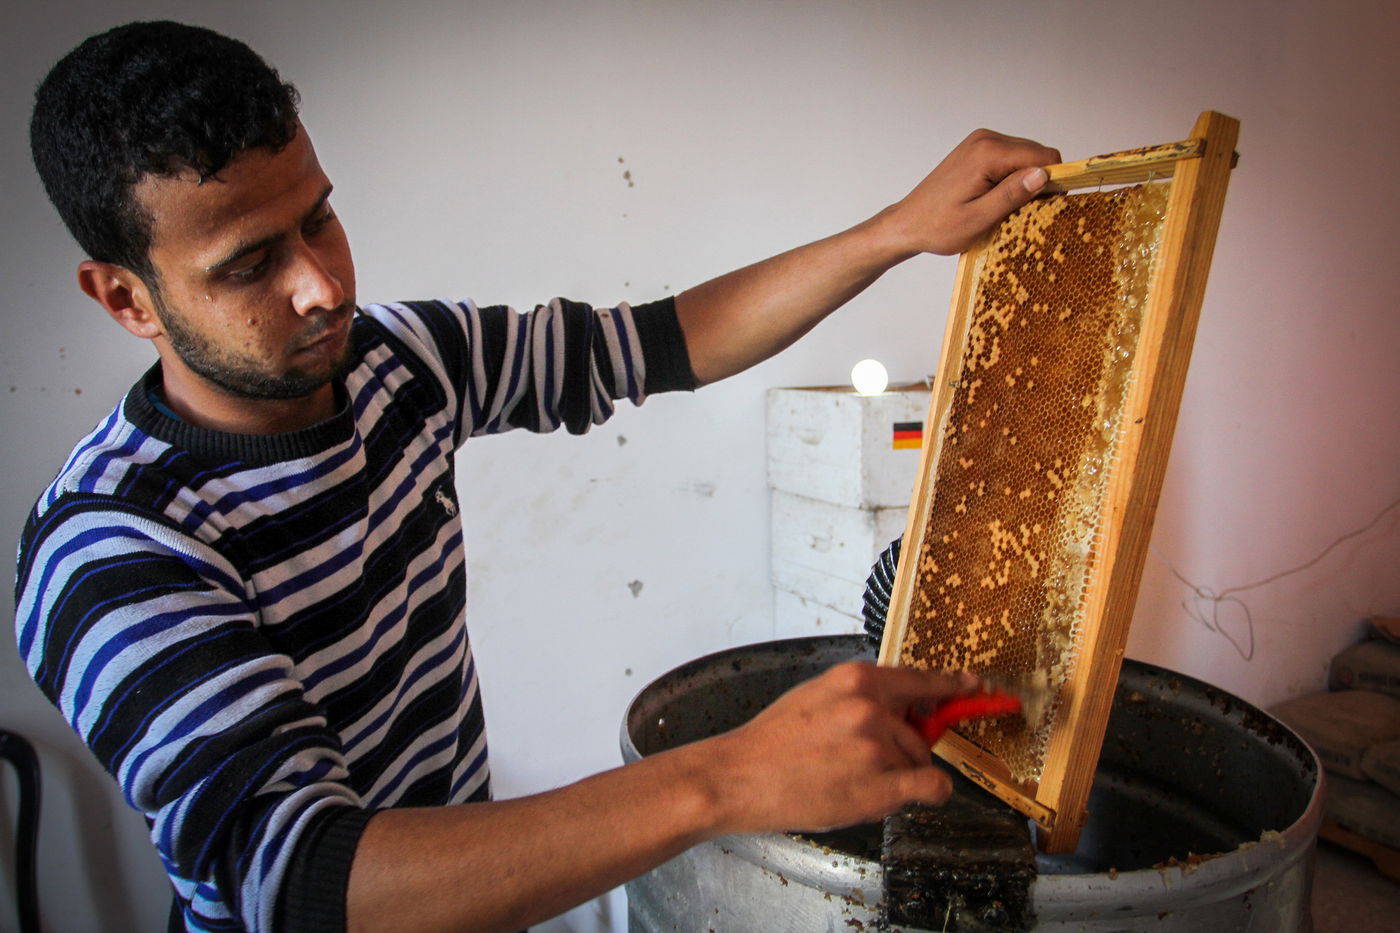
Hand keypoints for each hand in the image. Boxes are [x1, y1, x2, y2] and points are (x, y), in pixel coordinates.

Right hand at [701, 661, 979, 833]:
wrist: (740, 777)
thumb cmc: (771, 742)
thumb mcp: (816, 696)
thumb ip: (861, 696)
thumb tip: (902, 706)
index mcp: (856, 678)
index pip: (920, 678)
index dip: (952, 685)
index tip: (975, 686)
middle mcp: (871, 707)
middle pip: (919, 729)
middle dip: (902, 746)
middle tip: (859, 761)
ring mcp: (877, 747)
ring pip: (919, 759)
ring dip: (897, 772)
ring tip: (848, 778)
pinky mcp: (880, 785)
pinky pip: (931, 785)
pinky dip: (928, 791)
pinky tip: (902, 793)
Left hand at [885, 129, 1061, 255]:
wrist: (908, 223)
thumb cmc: (938, 227)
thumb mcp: (979, 218)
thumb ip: (1012, 195)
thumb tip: (1043, 175)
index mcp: (988, 153)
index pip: (1044, 157)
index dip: (1053, 181)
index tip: (1048, 206)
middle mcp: (986, 139)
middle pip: (1037, 155)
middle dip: (1038, 182)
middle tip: (1022, 212)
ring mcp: (981, 141)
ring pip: (1026, 157)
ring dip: (1024, 181)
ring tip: (1005, 206)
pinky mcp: (978, 149)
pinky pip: (1011, 158)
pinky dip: (1012, 177)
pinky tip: (997, 197)